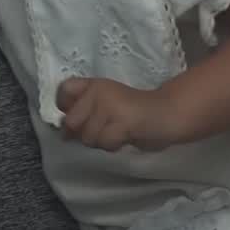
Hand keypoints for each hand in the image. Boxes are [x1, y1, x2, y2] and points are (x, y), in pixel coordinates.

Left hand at [57, 77, 178, 151]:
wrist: (165, 114)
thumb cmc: (133, 112)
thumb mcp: (105, 104)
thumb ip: (84, 112)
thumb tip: (63, 132)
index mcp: (93, 84)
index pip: (64, 90)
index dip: (65, 107)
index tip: (79, 117)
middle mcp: (98, 91)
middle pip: (71, 121)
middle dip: (84, 133)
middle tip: (103, 131)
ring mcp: (109, 105)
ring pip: (87, 136)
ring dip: (101, 141)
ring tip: (117, 133)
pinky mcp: (121, 121)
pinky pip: (105, 142)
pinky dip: (114, 145)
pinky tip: (124, 137)